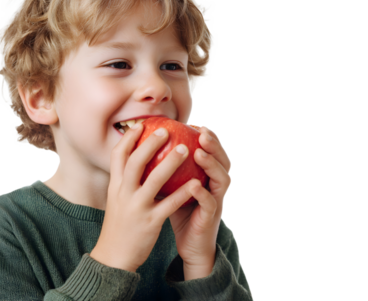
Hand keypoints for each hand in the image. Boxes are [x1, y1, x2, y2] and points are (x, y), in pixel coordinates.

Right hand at [90, 122, 197, 271]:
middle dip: (151, 143)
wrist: (113, 257)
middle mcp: (123, 193)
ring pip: (154, 179)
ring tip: (185, 149)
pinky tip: (196, 183)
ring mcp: (136, 207)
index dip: (129, 138)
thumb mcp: (116, 200)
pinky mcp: (150, 222)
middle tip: (166, 131)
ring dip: (171, 162)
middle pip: (135, 161)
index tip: (140, 125)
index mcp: (115, 186)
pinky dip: (183, 192)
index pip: (118, 155)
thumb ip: (125, 182)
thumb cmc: (119, 226)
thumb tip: (137, 161)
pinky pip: (169, 204)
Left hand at [169, 124, 231, 270]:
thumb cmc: (178, 211)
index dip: (206, 136)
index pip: (211, 151)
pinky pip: (210, 203)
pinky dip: (203, 193)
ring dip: (211, 164)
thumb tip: (144, 145)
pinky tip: (194, 185)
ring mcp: (216, 201)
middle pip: (222, 160)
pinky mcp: (211, 218)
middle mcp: (215, 186)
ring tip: (199, 153)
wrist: (189, 245)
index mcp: (206, 176)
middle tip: (202, 132)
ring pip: (221, 179)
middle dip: (214, 144)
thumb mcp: (172, 186)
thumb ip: (165, 168)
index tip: (193, 123)